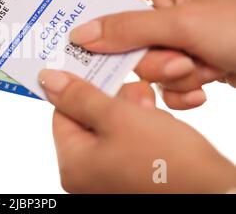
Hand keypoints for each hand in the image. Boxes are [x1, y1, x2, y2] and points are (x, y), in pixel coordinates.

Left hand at [39, 69, 235, 192]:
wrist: (214, 193)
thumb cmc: (166, 160)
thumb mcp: (118, 117)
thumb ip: (80, 96)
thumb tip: (48, 80)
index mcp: (73, 164)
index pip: (62, 113)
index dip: (80, 88)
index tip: (98, 70)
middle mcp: (85, 174)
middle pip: (87, 118)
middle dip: (112, 99)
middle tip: (135, 91)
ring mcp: (107, 175)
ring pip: (109, 125)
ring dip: (128, 109)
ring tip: (150, 108)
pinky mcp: (129, 172)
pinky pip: (125, 138)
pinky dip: (138, 124)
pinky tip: (156, 121)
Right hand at [70, 0, 235, 108]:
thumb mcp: (184, 22)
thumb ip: (128, 28)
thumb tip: (82, 33)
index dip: (94, 12)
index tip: (75, 36)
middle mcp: (175, 7)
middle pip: (129, 37)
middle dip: (149, 57)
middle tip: (174, 59)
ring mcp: (185, 38)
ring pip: (147, 64)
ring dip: (171, 74)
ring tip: (201, 68)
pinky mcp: (195, 64)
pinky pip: (167, 83)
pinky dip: (182, 90)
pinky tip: (205, 87)